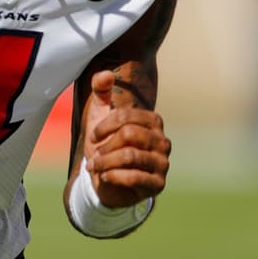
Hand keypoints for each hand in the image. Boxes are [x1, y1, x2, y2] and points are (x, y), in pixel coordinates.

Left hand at [81, 70, 171, 207]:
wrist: (107, 178)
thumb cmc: (105, 143)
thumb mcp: (99, 115)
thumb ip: (100, 90)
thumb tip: (106, 73)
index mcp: (153, 121)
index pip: (126, 116)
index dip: (104, 126)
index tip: (94, 136)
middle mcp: (163, 141)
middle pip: (128, 135)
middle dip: (105, 146)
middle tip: (94, 154)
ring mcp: (163, 163)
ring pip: (129, 156)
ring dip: (105, 162)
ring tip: (95, 166)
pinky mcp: (158, 184)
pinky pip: (134, 177)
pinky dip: (113, 176)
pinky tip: (105, 177)